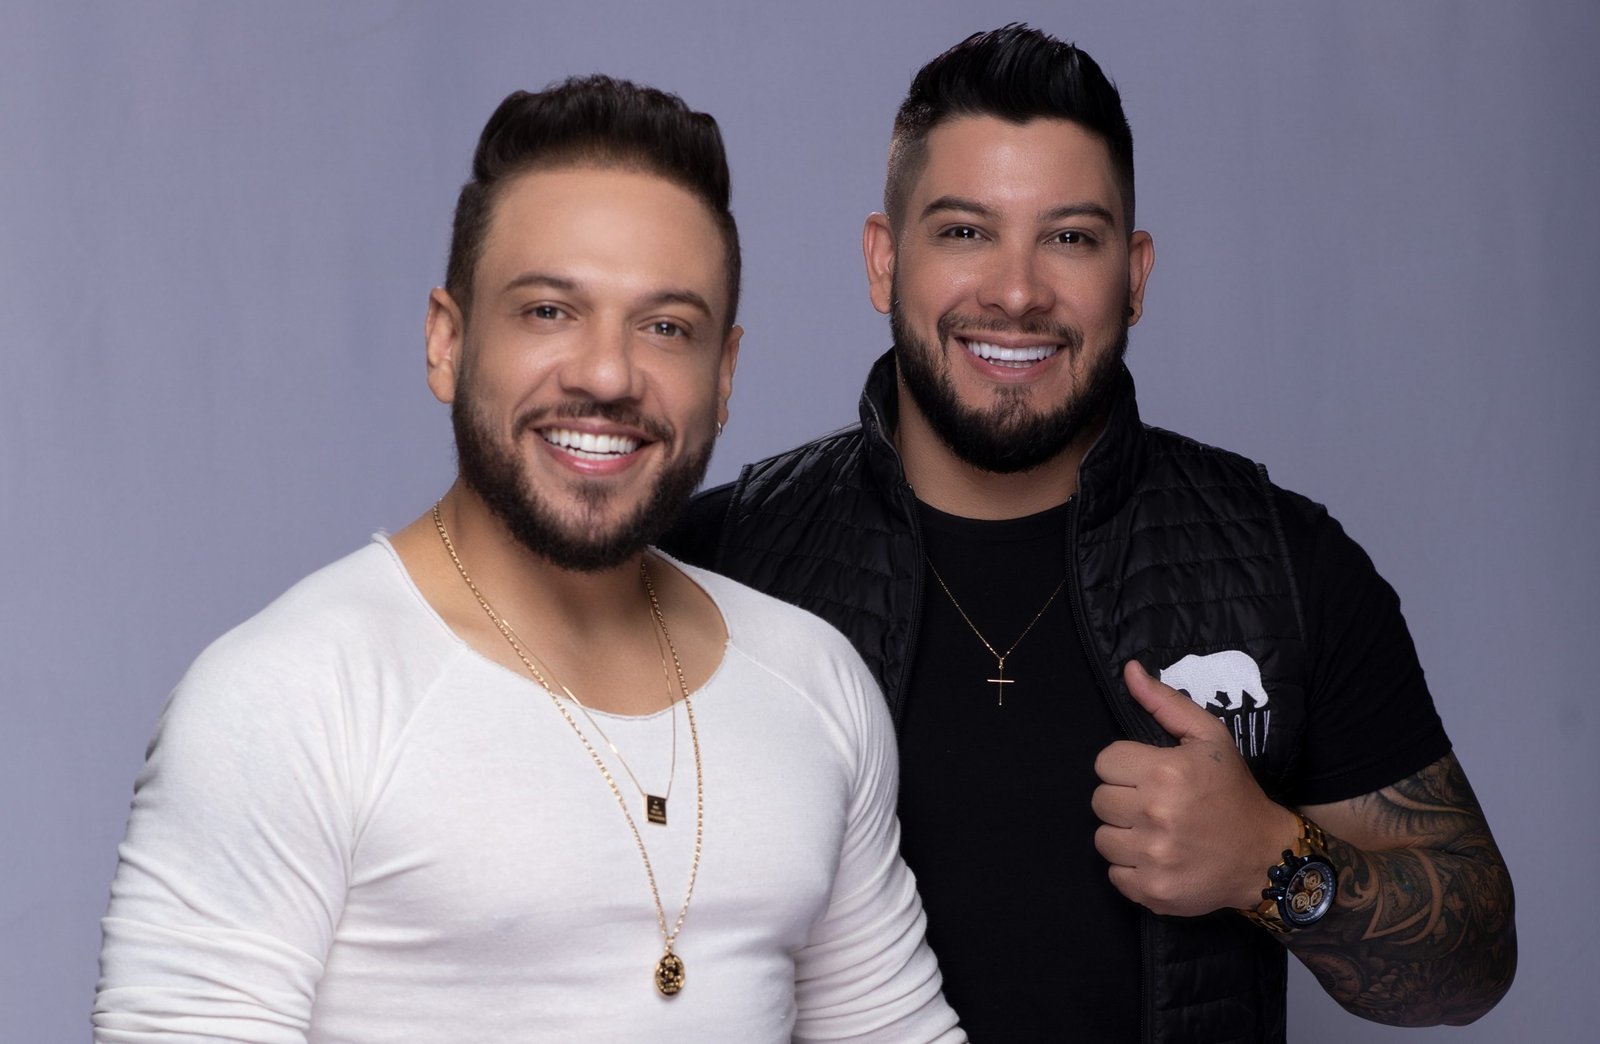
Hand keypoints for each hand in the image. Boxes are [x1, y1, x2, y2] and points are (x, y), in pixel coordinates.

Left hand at [1092, 660, 1297, 915]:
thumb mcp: (1208, 738)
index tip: (1148, 775)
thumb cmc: (1233, 791)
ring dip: (1124, 835)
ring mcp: (1153, 857)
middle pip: (1099, 800)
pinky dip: (1131, 868)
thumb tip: (1129, 670)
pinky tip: (1158, 858)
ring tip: (1155, 831)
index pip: (1105, 762)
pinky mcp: (1152, 891)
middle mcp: (1156, 814)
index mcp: (1165, 772)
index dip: (1124, 767)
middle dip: (1122, 799)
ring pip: (1102, 839)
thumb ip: (1164, 702)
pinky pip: (1114, 874)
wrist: (1265, 856)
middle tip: (1152, 804)